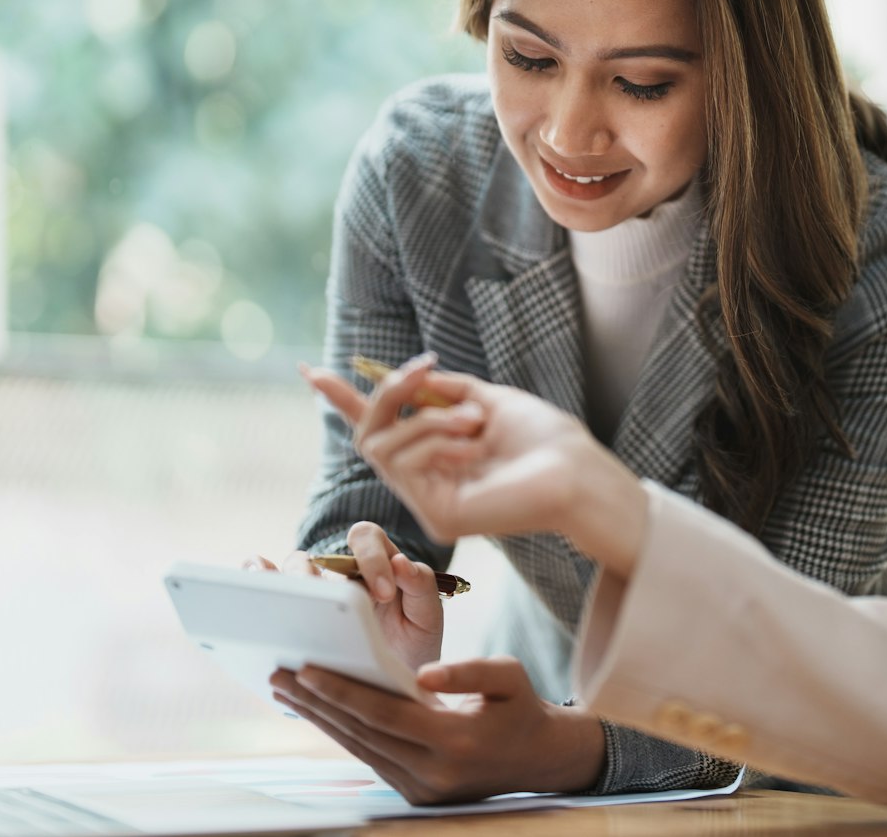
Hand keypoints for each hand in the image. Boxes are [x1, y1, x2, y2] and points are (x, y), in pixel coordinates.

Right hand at [244, 522, 443, 670]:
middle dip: (320, 576)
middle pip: (320, 554)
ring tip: (285, 604)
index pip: (367, 537)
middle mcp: (342, 572)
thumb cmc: (413, 644)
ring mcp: (315, 591)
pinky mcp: (292, 609)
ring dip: (287, 582)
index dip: (371, 558)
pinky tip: (251, 595)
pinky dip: (256, 577)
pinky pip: (266, 581)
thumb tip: (401, 563)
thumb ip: (422, 587)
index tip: (382, 594)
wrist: (396, 684)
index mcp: (378, 564)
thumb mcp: (427, 618)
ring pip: (291, 569)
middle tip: (326, 602)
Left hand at [269, 658, 605, 802]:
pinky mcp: (416, 794)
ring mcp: (422, 789)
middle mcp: (432, 772)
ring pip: (360, 750)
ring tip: (288, 692)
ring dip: (322, 720)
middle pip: (361, 734)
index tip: (307, 669)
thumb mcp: (509, 675)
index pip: (383, 714)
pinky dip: (344, 734)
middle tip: (279, 675)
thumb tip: (423, 673)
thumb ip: (468, 671)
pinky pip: (371, 759)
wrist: (540, 759)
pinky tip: (322, 713)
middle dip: (317, 703)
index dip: (342, 692)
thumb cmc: (522, 708)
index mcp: (453, 741)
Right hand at [298, 358, 649, 576]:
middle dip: (388, 392)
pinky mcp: (435, 517)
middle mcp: (426, 478)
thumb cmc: (542, 438)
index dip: (345, 400)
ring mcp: (427, 501)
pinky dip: (434, 441)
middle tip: (424, 368)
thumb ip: (443, 391)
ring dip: (426, 419)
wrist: (576, 470)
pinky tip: (471, 446)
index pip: (381, 427)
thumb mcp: (487, 399)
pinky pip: (404, 463)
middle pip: (369, 433)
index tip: (310, 370)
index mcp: (438, 450)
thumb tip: (405, 377)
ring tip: (473, 420)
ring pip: (382, 445)